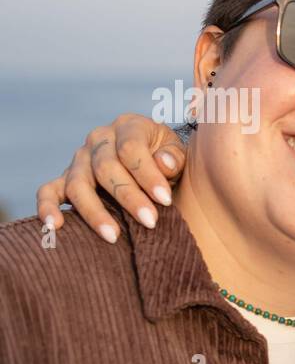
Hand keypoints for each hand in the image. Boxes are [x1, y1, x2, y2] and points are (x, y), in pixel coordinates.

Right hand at [36, 114, 185, 242]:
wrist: (152, 159)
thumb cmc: (166, 158)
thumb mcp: (177, 152)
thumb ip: (174, 157)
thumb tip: (164, 162)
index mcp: (128, 126)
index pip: (131, 149)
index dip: (148, 175)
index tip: (165, 200)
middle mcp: (99, 139)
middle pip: (105, 168)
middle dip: (129, 197)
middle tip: (150, 222)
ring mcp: (79, 159)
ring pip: (78, 184)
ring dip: (95, 212)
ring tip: (113, 236)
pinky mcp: (65, 178)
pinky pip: (48, 191)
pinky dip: (47, 207)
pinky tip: (54, 226)